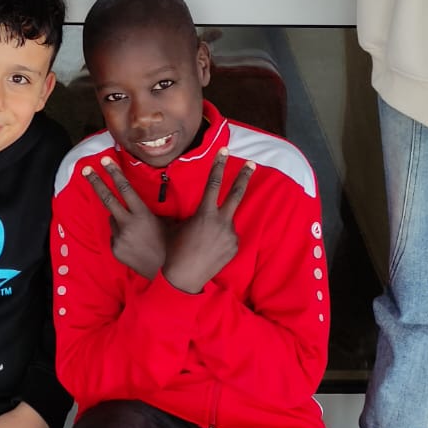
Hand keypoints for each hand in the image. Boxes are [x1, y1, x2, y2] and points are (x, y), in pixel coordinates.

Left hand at [82, 156, 171, 279]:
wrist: (166, 276)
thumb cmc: (171, 245)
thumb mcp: (166, 222)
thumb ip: (150, 211)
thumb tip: (140, 201)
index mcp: (142, 215)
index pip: (125, 189)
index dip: (114, 173)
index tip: (105, 161)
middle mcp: (128, 225)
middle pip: (107, 199)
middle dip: (96, 182)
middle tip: (86, 169)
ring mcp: (120, 238)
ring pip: (113, 219)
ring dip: (119, 218)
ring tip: (137, 231)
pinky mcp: (115, 250)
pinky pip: (115, 235)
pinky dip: (121, 234)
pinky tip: (134, 243)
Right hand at [163, 151, 254, 294]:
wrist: (184, 277)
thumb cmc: (175, 249)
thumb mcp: (181, 225)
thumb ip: (194, 215)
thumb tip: (199, 210)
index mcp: (205, 214)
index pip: (214, 183)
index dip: (219, 165)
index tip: (224, 150)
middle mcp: (221, 222)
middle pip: (236, 194)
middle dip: (244, 176)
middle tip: (251, 163)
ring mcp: (230, 235)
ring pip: (229, 220)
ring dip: (221, 223)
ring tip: (207, 237)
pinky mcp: (234, 247)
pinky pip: (230, 236)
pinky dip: (222, 238)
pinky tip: (211, 249)